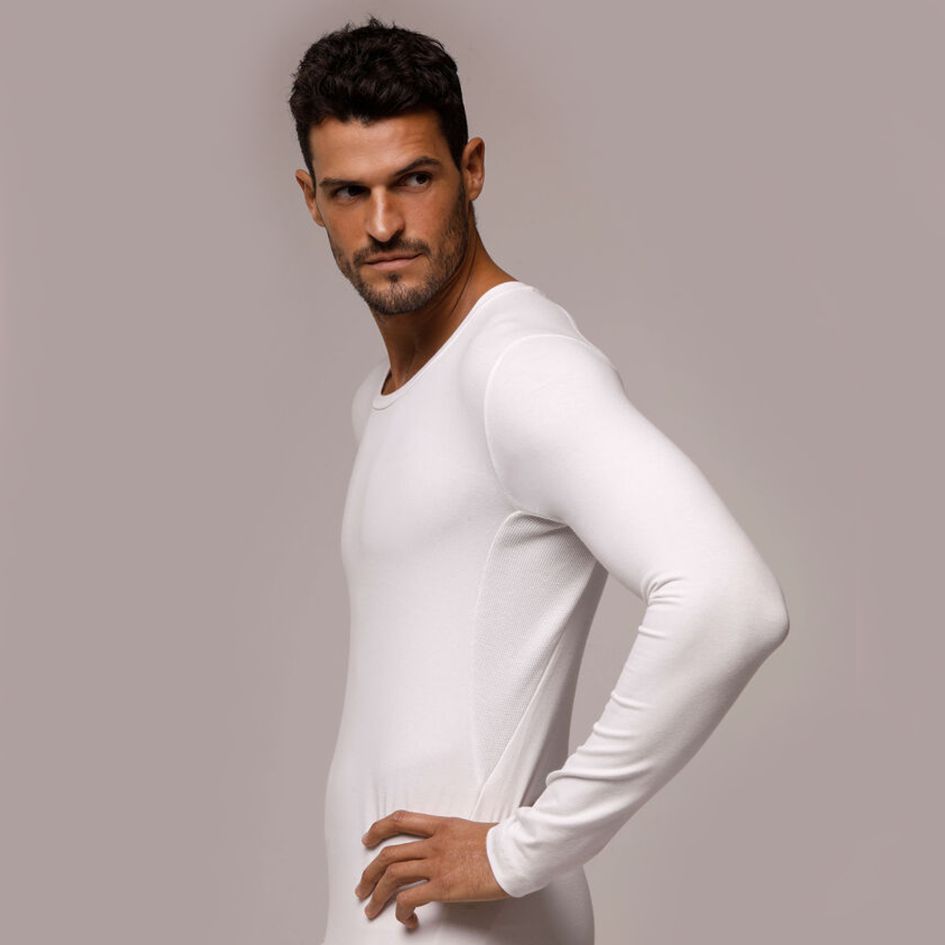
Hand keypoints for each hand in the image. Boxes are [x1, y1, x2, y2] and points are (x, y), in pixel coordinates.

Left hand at [354, 809, 508, 928]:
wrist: (515, 852)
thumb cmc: (502, 844)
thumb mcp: (472, 831)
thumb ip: (453, 839)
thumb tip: (446, 852)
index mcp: (442, 825)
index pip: (402, 820)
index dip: (379, 828)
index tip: (369, 838)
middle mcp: (435, 842)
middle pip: (389, 853)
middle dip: (369, 872)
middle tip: (362, 886)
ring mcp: (437, 864)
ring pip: (392, 875)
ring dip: (377, 894)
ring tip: (371, 907)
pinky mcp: (443, 886)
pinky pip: (410, 899)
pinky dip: (401, 912)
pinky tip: (407, 920)